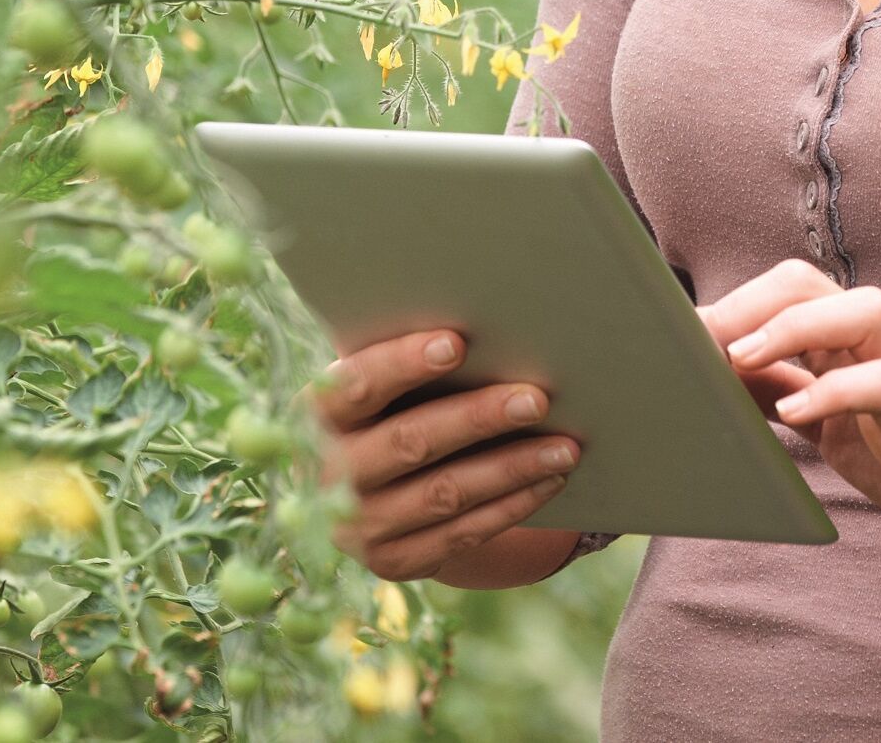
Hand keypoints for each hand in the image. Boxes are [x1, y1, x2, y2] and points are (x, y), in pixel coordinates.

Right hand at [306, 328, 582, 581]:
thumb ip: (402, 361)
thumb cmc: (383, 408)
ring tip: (565, 445)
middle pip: (410, 441)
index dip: (403, 364)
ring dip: (511, 467)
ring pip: (445, 493)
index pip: (357, 385)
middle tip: (537, 398)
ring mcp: (358, 527)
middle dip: (478, 418)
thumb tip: (484, 319)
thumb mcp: (374, 386)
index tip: (457, 342)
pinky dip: (512, 505)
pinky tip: (550, 479)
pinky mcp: (393, 561)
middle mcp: (326, 474)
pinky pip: (462, 533)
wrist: (358, 493)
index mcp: (314, 414)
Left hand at [701, 258, 880, 567]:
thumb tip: (710, 381)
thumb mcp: (834, 427)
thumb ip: (786, 396)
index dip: (728, 303)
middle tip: (693, 342)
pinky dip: (836, 391)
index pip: (784, 291)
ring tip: (738, 360)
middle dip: (745, 304)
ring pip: (857, 309)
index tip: (671, 332)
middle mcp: (876, 344)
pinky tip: (797, 414)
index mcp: (847, 344)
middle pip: (807, 283)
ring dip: (789, 327)